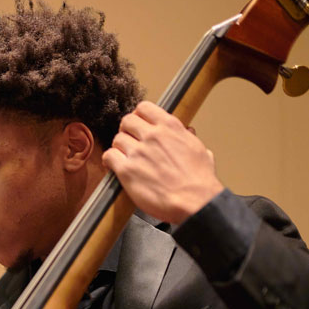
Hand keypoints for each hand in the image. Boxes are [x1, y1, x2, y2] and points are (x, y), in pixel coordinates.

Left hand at [102, 100, 224, 223]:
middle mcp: (152, 136)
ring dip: (119, 147)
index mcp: (170, 127)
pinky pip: (109, 156)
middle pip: (127, 121)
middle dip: (127, 130)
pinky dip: (109, 160)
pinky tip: (114, 166)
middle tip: (129, 141)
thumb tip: (188, 132)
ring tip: (124, 156)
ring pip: (117, 139)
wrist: (193, 200)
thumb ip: (188, 138)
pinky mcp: (127, 170)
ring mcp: (138, 152)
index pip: (144, 108)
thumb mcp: (199, 149)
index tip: (138, 124)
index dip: (138, 116)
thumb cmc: (199, 180)